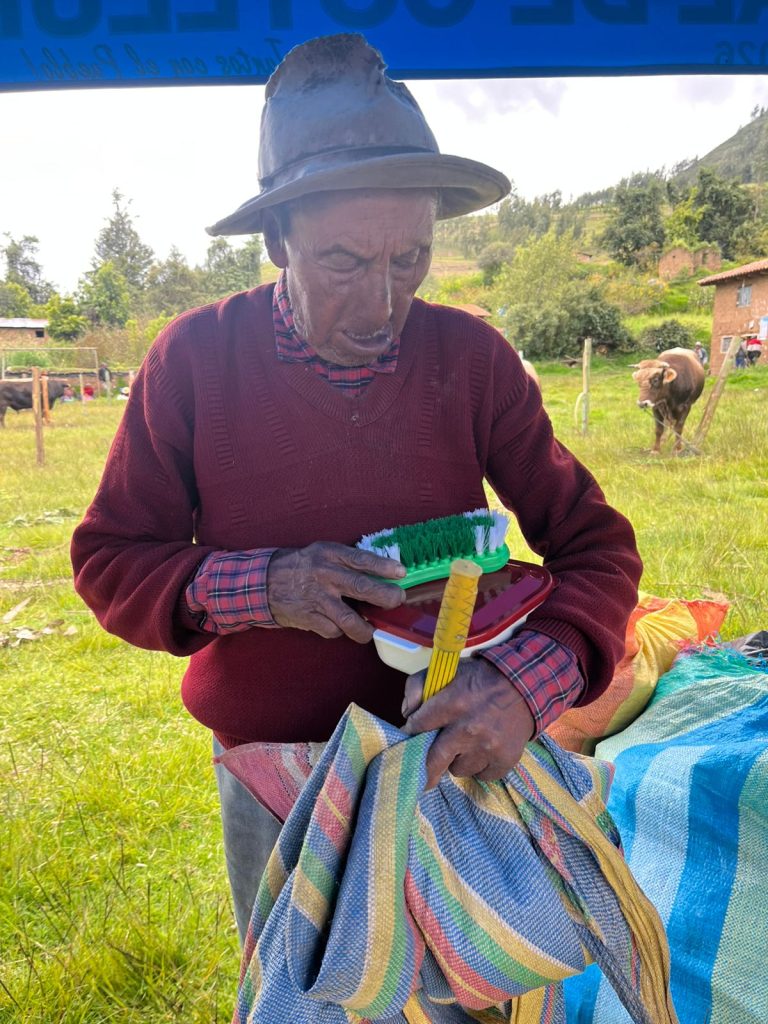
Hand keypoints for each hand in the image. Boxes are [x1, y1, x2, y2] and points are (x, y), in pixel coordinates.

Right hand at [266, 542, 405, 641]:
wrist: (263, 582)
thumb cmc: (301, 566)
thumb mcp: (322, 553)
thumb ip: (347, 562)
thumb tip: (381, 574)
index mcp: (330, 555)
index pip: (361, 559)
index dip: (383, 566)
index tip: (402, 572)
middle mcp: (325, 575)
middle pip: (361, 587)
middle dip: (386, 596)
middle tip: (398, 600)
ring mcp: (317, 598)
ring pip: (349, 619)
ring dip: (365, 628)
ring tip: (370, 630)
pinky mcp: (308, 617)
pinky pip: (332, 630)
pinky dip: (339, 631)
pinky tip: (339, 626)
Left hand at [401, 658, 534, 788]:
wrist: (524, 684)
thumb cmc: (481, 679)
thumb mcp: (448, 671)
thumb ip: (418, 686)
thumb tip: (407, 714)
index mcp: (452, 703)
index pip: (419, 726)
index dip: (412, 733)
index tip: (410, 737)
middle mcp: (469, 728)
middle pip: (435, 761)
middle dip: (425, 771)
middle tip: (422, 778)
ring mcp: (488, 746)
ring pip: (458, 769)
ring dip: (458, 761)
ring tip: (466, 745)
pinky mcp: (505, 759)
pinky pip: (482, 775)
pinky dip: (480, 767)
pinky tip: (483, 751)